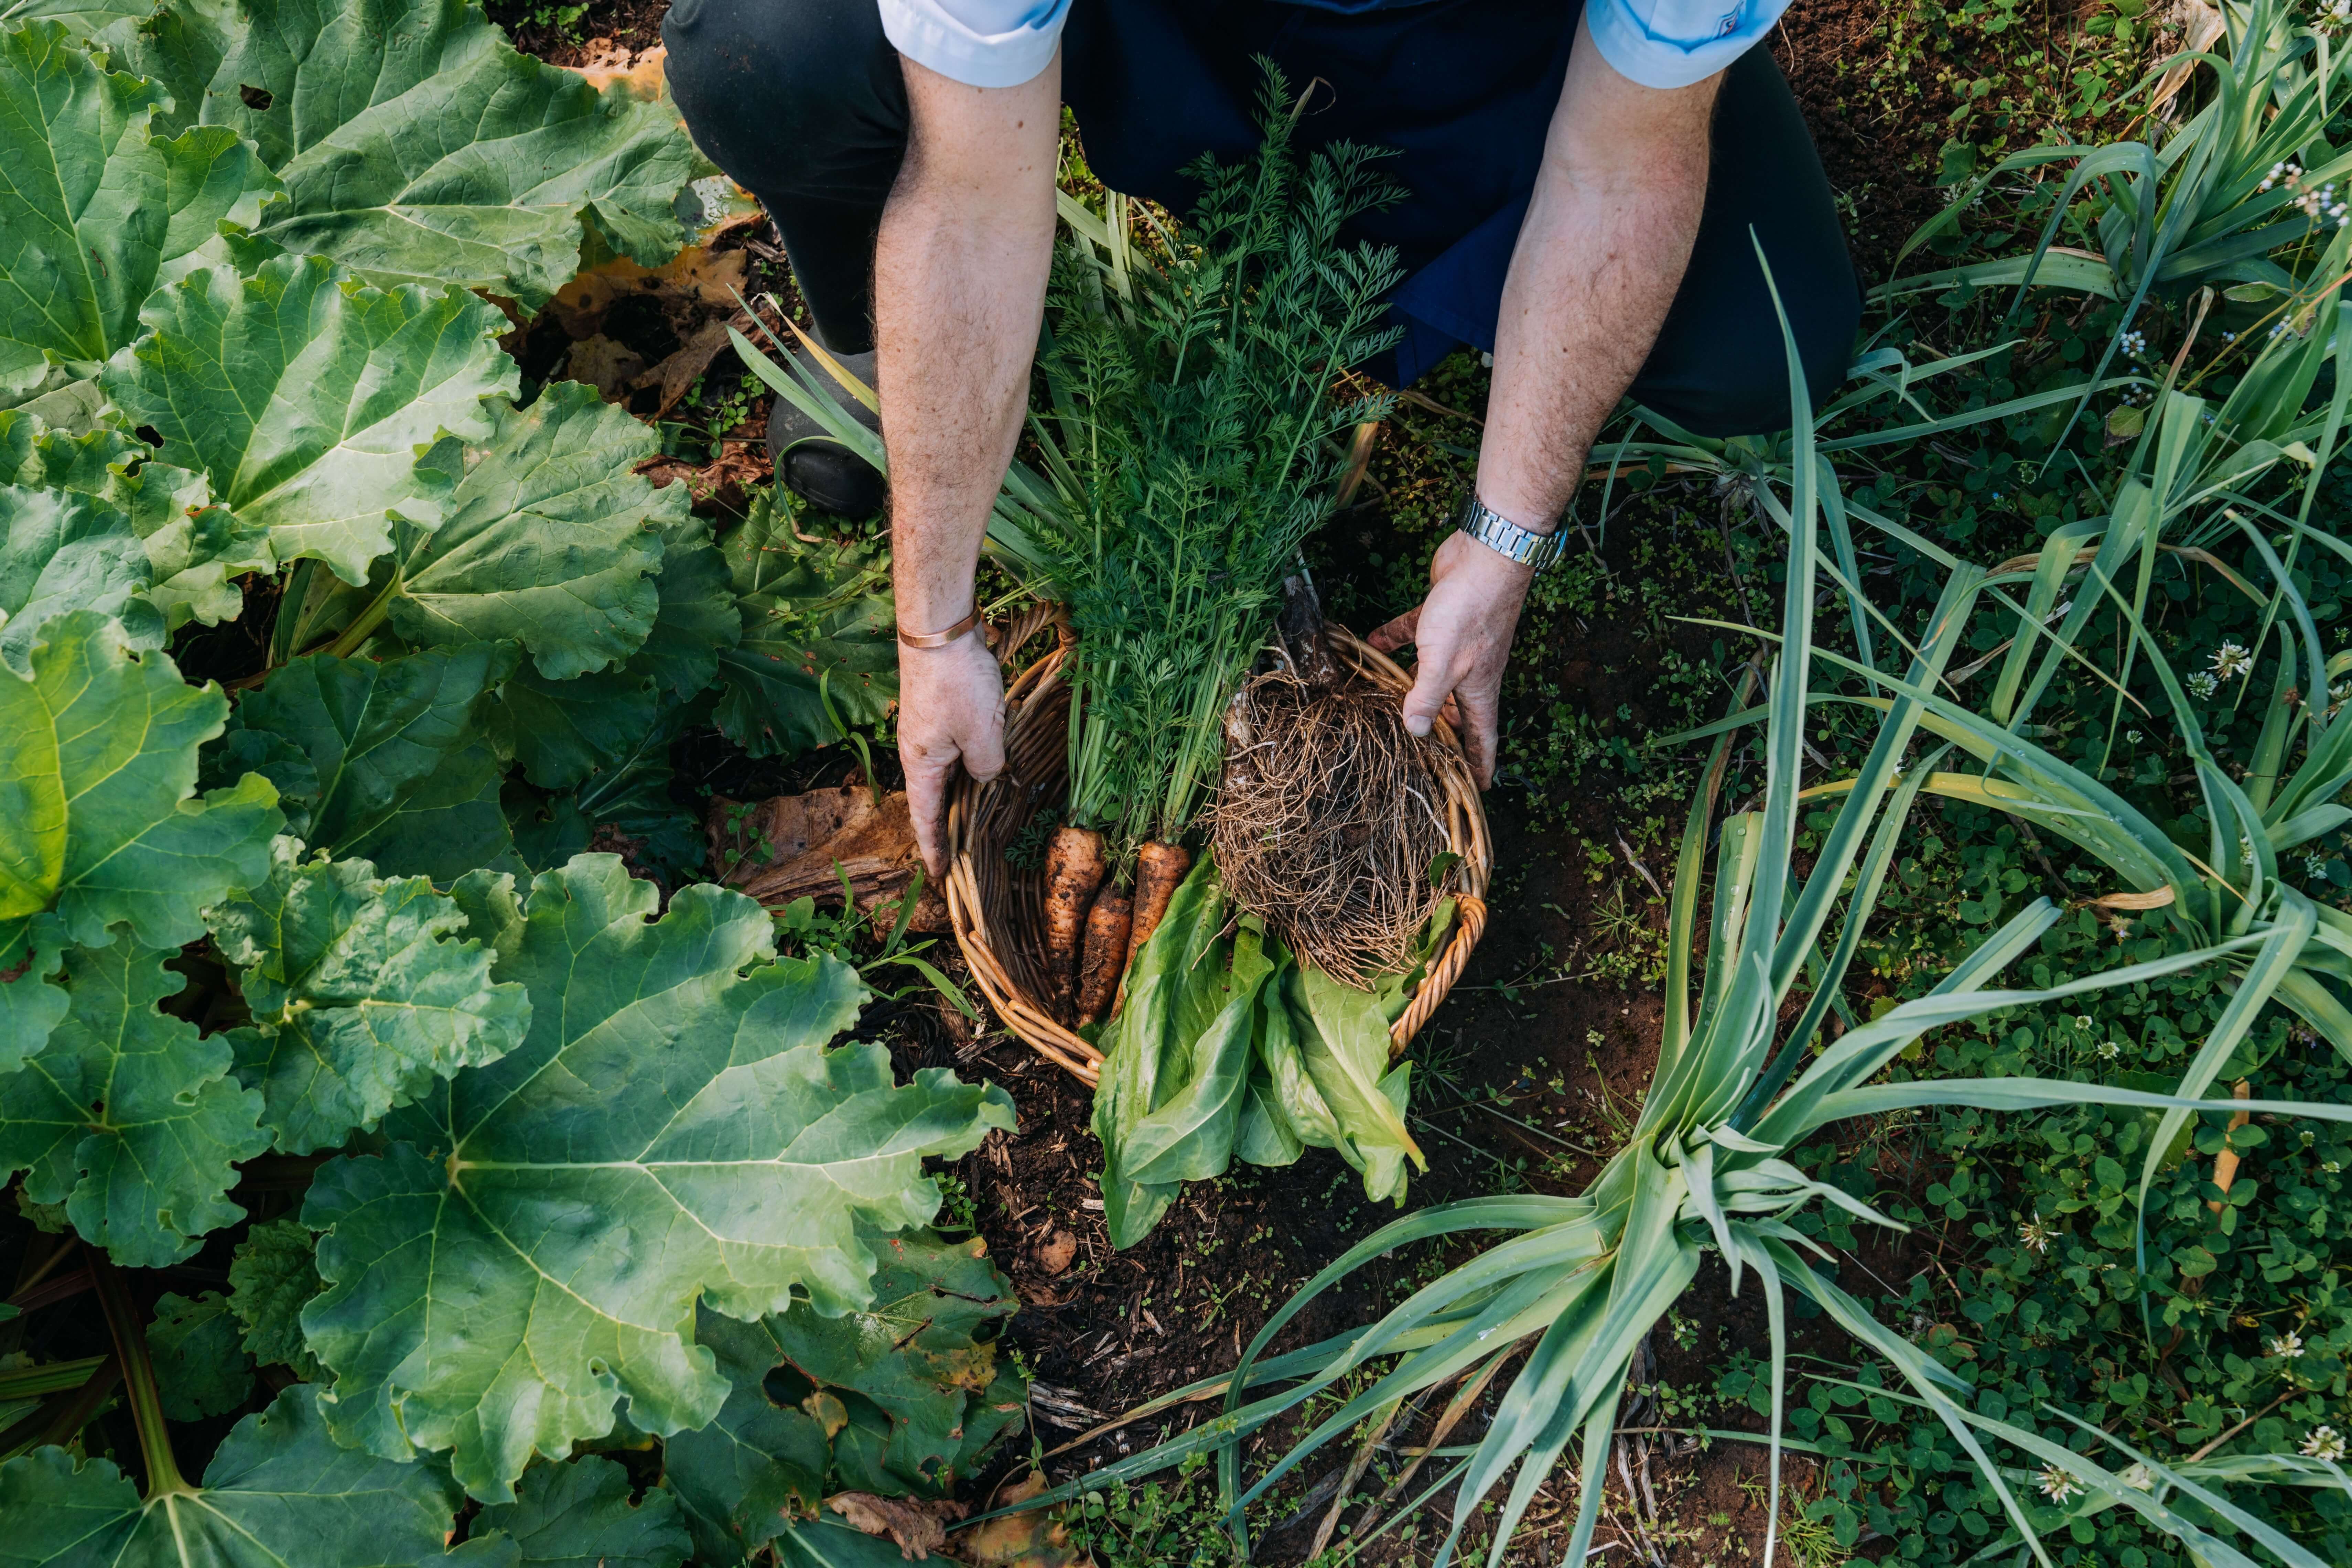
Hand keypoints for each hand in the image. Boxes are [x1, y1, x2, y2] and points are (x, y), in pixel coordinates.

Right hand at [898, 631, 1006, 875]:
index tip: (939, 875)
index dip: (934, 849)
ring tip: (982, 820)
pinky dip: (972, 765)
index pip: (926, 819)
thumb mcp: (981, 733)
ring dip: (964, 795)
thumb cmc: (956, 682)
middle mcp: (920, 752)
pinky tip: (991, 769)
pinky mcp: (943, 712)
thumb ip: (987, 765)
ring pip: (950, 772)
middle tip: (966, 857)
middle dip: (950, 828)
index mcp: (921, 765)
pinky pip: (958, 749)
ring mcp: (930, 731)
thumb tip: (987, 776)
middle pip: (936, 798)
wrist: (939, 628)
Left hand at [1367, 529, 1535, 786]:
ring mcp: (1455, 643)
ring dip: (1414, 690)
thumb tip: (1416, 732)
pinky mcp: (1440, 617)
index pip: (1482, 737)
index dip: (1482, 764)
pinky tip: (1372, 644)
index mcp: (1478, 688)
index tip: (1480, 788)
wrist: (1485, 555)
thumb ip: (1427, 697)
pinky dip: (1394, 641)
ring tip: (1395, 708)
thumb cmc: (1470, 611)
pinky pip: (1414, 635)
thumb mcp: (1443, 662)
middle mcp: (1471, 670)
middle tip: (1429, 756)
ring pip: (1433, 675)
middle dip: (1445, 734)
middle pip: (1457, 711)